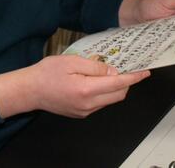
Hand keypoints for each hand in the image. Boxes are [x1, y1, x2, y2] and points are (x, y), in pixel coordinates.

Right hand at [0, 55, 149, 118]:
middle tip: (125, 67)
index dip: (133, 77)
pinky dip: (103, 92)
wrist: (30, 90)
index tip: (144, 72)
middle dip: (126, 82)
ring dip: (114, 87)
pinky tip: (95, 81)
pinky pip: (100, 103)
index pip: (118, 83)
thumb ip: (94, 66)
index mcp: (86, 89)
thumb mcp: (71, 61)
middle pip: (118, 94)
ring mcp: (85, 111)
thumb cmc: (46, 73)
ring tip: (106, 72)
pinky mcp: (81, 113)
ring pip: (110, 99)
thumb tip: (113, 71)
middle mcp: (88, 104)